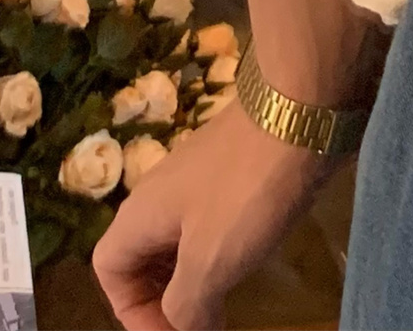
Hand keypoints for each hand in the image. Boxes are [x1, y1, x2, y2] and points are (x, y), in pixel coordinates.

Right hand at [93, 103, 340, 330]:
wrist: (304, 104)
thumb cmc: (248, 187)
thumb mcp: (209, 261)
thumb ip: (186, 306)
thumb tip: (183, 328)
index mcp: (142, 214)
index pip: (108, 270)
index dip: (131, 312)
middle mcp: (163, 193)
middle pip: (143, 255)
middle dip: (162, 297)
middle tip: (199, 324)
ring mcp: (204, 176)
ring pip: (182, 237)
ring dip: (194, 275)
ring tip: (223, 302)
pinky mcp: (240, 168)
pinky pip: (216, 218)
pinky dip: (223, 248)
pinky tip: (251, 258)